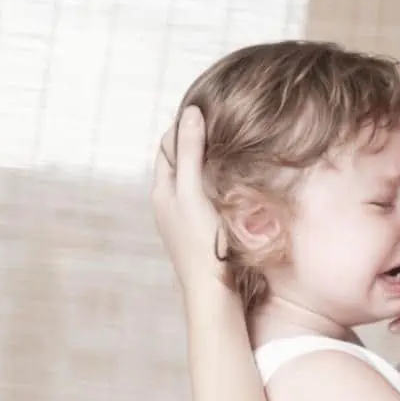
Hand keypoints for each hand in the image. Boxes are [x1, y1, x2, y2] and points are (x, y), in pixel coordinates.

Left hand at [151, 106, 223, 294]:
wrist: (214, 294)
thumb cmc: (202, 243)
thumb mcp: (195, 192)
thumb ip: (192, 154)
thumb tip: (192, 113)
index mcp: (163, 191)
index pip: (168, 145)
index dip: (184, 125)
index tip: (208, 106)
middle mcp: (170, 204)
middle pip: (180, 162)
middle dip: (196, 141)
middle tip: (223, 121)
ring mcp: (186, 218)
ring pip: (195, 179)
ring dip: (209, 162)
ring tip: (232, 145)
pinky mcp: (202, 230)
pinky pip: (207, 195)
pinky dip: (218, 181)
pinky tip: (237, 181)